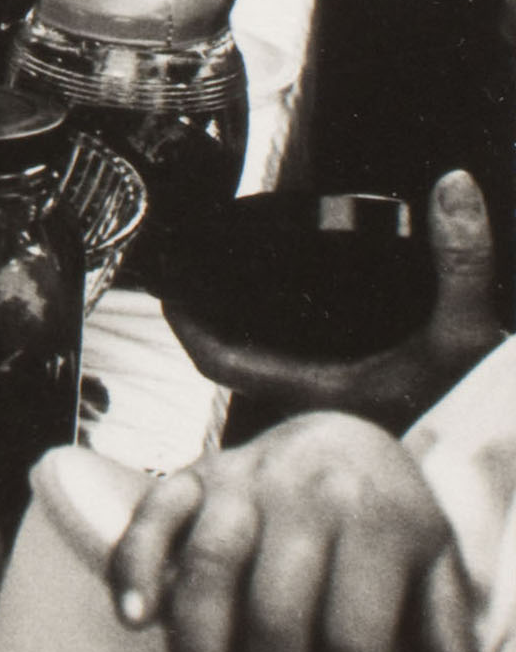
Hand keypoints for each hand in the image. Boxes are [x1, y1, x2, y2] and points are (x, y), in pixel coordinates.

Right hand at [108, 411, 483, 651]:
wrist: (341, 433)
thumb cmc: (389, 521)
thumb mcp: (437, 564)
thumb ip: (444, 630)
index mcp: (374, 521)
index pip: (357, 637)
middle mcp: (304, 495)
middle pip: (278, 612)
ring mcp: (240, 480)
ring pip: (209, 568)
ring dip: (201, 651)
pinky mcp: (191, 474)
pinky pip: (154, 514)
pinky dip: (134, 563)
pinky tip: (132, 618)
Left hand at [165, 169, 504, 432]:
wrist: (506, 465)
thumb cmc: (483, 416)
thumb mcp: (472, 334)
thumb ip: (463, 258)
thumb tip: (453, 186)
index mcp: (323, 396)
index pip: (223, 365)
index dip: (187, 327)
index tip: (168, 289)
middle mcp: (316, 413)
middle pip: (235, 364)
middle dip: (212, 319)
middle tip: (192, 268)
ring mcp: (331, 417)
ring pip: (264, 374)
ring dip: (244, 334)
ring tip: (227, 282)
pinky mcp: (352, 413)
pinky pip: (294, 378)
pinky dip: (279, 348)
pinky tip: (288, 319)